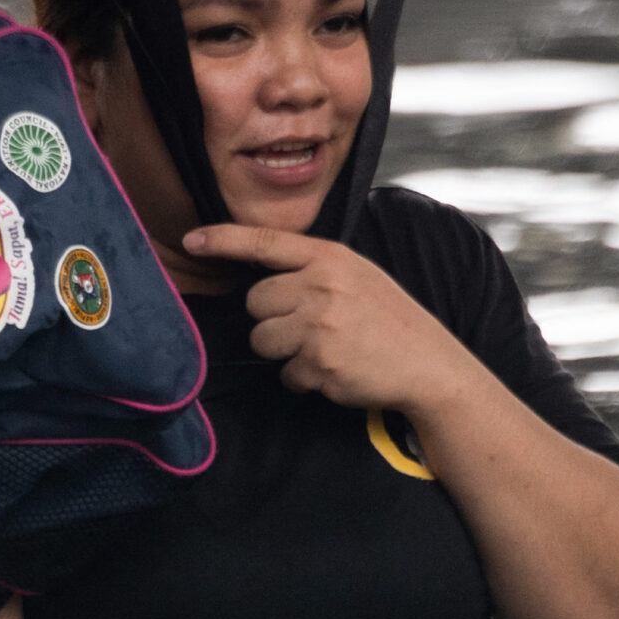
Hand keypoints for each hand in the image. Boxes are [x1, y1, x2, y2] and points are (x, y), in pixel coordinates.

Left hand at [183, 224, 484, 413]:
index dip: (222, 240)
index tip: (190, 240)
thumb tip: (262, 280)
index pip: (264, 242)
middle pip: (255, 302)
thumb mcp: (357, 276)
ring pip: (262, 340)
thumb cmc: (389, 321)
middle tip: (308, 328)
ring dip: (284, 352)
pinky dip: (305, 379)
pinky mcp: (320, 362)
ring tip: (322, 349)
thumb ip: (313, 270)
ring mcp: (320, 324)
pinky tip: (335, 371)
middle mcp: (321, 285)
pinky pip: (286, 374)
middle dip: (271, 319)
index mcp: (330, 258)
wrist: (428, 364)